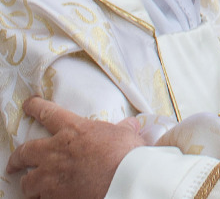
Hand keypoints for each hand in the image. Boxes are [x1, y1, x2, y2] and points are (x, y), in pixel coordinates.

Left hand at [6, 97, 144, 198]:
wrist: (124, 179)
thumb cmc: (126, 154)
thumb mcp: (126, 135)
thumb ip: (123, 129)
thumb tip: (130, 124)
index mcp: (73, 130)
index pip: (47, 113)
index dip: (35, 107)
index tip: (28, 105)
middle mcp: (56, 150)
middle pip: (25, 151)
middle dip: (17, 157)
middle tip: (15, 162)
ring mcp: (51, 175)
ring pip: (27, 181)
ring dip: (29, 183)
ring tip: (31, 186)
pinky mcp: (54, 196)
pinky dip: (42, 198)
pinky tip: (47, 198)